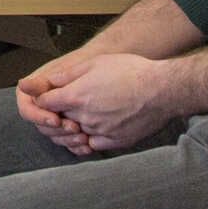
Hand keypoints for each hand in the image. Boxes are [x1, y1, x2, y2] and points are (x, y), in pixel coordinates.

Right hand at [16, 52, 95, 155]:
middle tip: (75, 128)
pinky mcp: (68, 129)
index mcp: (34, 94)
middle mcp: (42, 108)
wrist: (104, 70)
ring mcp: (55, 119)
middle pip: (41, 127)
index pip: (27, 111)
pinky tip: (88, 145)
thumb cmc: (82, 66)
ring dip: (68, 140)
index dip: (39, 117)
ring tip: (85, 137)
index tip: (56, 119)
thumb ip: (41, 82)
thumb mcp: (61, 72)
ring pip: (54, 136)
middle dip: (57, 130)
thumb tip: (22, 84)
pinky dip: (76, 146)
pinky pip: (68, 142)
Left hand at [32, 54, 182, 155]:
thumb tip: (49, 80)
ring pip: (77, 133)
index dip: (45, 99)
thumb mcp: (96, 63)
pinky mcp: (115, 142)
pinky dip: (92, 138)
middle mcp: (84, 117)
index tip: (51, 96)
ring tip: (91, 112)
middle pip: (60, 119)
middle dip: (61, 112)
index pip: (45, 103)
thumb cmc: (131, 71)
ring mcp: (100, 131)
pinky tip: (99, 128)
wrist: (163, 90)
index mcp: (76, 96)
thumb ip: (69, 74)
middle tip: (72, 103)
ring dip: (78, 125)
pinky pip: (94, 145)